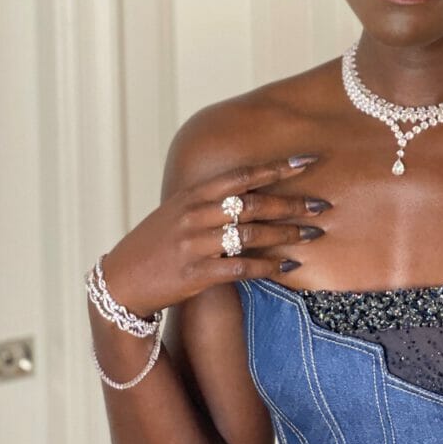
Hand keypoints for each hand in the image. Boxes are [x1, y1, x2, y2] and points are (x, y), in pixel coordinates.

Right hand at [97, 156, 329, 316]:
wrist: (121, 282)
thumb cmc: (156, 243)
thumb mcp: (178, 211)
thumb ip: (210, 199)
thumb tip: (251, 188)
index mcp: (193, 193)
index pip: (243, 175)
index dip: (277, 167)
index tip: (308, 161)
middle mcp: (195, 214)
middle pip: (253, 203)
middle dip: (291, 203)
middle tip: (321, 204)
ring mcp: (195, 244)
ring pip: (251, 234)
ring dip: (286, 234)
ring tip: (312, 234)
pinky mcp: (196, 273)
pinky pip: (240, 267)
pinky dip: (267, 266)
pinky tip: (287, 266)